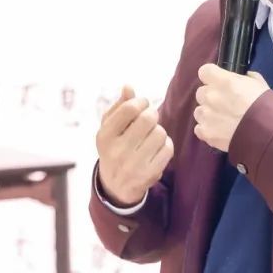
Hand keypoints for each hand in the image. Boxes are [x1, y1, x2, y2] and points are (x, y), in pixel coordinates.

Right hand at [95, 85, 173, 205]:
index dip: (141, 102)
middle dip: (151, 115)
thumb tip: (128, 86)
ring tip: (150, 136)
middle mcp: (117, 152)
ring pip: (160, 133)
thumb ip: (119, 106)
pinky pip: (168, 149)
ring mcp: (134, 165)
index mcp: (104, 137)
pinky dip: (166, 145)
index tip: (142, 104)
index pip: (129, 109)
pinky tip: (156, 148)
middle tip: (149, 119)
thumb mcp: (109, 128)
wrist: (115, 186)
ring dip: (158, 131)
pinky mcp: (150, 174)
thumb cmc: (114, 147)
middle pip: (147, 119)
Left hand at [193, 64, 269, 151]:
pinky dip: (207, 129)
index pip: (204, 71)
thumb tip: (239, 79)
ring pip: (199, 111)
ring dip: (208, 113)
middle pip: (201, 92)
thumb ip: (243, 78)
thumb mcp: (257, 83)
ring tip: (222, 120)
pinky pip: (199, 128)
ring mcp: (206, 115)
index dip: (211, 76)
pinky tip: (219, 131)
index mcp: (223, 81)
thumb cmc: (264, 105)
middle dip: (210, 96)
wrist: (265, 132)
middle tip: (224, 103)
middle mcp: (210, 96)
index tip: (217, 81)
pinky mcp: (205, 133)